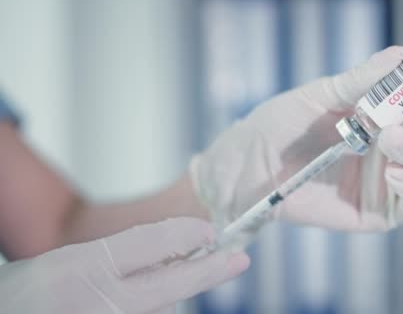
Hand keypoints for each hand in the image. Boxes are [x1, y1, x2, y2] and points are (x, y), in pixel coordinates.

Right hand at [0, 218, 249, 312]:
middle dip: (210, 271)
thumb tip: (181, 243)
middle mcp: (107, 302)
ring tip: (186, 271)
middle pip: (173, 284)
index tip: (208, 230)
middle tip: (238, 260)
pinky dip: (160, 304)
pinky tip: (159, 293)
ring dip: (179, 288)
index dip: (185, 234)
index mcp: (88, 268)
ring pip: (165, 304)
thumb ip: (130, 250)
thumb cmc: (33, 292)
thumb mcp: (76, 258)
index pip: (151, 243)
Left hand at [191, 39, 402, 231]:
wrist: (248, 170)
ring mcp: (384, 178)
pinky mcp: (377, 211)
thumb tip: (400, 54)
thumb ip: (359, 81)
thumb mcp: (318, 95)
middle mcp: (386, 144)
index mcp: (375, 112)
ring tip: (389, 138)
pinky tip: (394, 173)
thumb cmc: (278, 126)